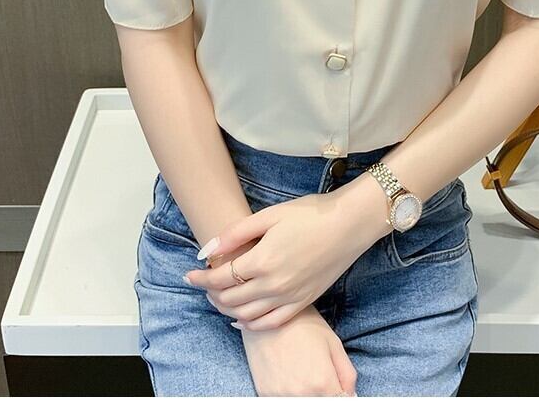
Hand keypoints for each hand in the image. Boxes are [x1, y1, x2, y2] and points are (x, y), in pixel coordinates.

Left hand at [186, 174, 390, 329]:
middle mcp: (273, 285)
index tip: (190, 274)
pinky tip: (243, 318)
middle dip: (211, 293)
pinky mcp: (304, 301)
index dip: (201, 278)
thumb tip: (208, 249)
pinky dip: (252, 323)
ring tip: (218, 299)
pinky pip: (272, 322)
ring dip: (227, 309)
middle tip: (203, 284)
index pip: (221, 277)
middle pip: (231, 298)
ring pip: (248, 314)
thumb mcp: (269, 215)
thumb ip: (236, 233)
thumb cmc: (310, 214)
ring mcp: (289, 296)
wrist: (348, 224)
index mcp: (262, 261)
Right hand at [241, 304, 356, 395]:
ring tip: (303, 373)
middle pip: (322, 406)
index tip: (337, 386)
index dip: (341, 394)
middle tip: (319, 376)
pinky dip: (290, 394)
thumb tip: (351, 396)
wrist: (268, 316)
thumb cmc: (303, 325)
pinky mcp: (264, 394)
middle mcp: (301, 395)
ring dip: (308, 396)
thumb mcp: (334, 343)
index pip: (341, 404)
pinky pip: (284, 402)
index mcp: (323, 383)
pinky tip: (289, 374)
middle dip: (326, 395)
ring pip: (303, 405)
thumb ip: (347, 375)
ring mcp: (281, 397)